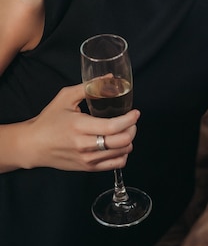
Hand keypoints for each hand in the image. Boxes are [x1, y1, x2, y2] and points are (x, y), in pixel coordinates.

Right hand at [23, 84, 139, 171]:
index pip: (113, 126)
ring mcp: (87, 159)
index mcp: (80, 126)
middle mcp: (85, 145)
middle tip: (131, 121)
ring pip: (122, 153)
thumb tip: (110, 78)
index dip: (129, 119)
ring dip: (128, 140)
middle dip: (132, 129)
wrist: (33, 145)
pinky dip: (122, 154)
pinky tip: (117, 144)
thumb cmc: (49, 120)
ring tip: (124, 131)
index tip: (135, 112)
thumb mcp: (66, 97)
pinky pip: (115, 164)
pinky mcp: (88, 167)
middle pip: (122, 141)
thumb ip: (89, 86)